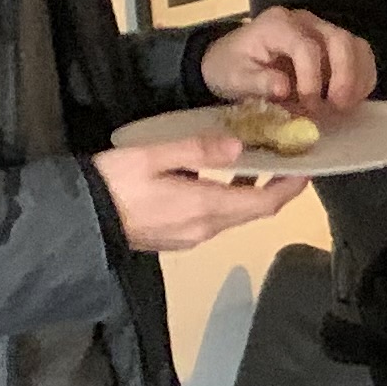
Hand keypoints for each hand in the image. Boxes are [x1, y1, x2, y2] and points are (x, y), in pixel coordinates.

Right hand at [94, 134, 303, 252]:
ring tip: (257, 163)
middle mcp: (205, 228)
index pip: (263, 203)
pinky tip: (221, 179)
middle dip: (275, 188)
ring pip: (235, 216)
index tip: (307, 169)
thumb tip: (238, 147)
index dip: (290, 188)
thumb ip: (196, 150)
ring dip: (251, 193)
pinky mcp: (177, 238)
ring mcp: (191, 237)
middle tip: (286, 160)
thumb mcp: (153, 156)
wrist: (79, 220)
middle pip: (254, 211)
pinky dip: (229, 199)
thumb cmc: (113, 182)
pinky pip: (215, 219)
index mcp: (204, 207)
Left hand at [205, 5, 374, 114]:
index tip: (308, 106)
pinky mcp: (334, 45)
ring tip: (346, 106)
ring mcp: (323, 30)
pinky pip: (361, 56)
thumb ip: (257, 82)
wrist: (230, 59)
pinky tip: (351, 100)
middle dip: (344, 77)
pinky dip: (362, 79)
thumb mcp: (233, 77)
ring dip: (357, 79)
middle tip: (337, 107)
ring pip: (356, 46)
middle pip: (340, 40)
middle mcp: (305, 21)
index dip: (312, 79)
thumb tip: (284, 88)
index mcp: (278, 25)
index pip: (306, 47)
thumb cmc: (231, 68)